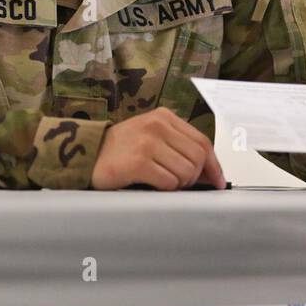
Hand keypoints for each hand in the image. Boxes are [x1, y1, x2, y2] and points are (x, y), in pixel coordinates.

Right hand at [91, 107, 225, 189]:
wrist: (87, 154)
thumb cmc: (122, 150)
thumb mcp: (152, 138)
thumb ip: (179, 148)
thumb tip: (211, 173)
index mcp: (164, 117)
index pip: (202, 142)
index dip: (214, 165)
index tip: (218, 182)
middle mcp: (157, 125)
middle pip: (198, 158)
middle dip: (194, 178)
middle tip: (180, 185)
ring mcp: (147, 142)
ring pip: (186, 172)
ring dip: (178, 185)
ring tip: (161, 182)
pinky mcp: (138, 162)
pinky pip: (168, 183)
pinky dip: (165, 189)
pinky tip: (151, 185)